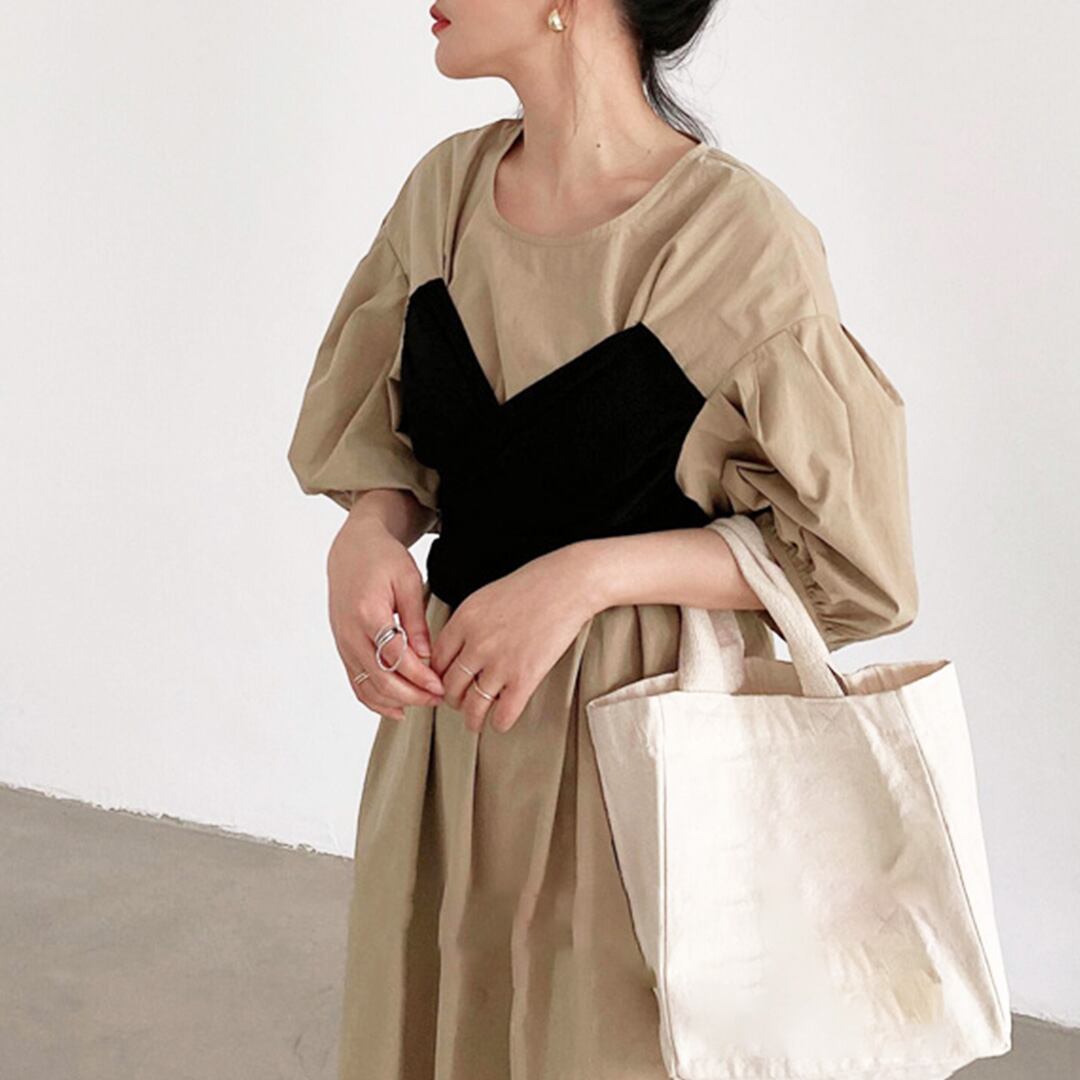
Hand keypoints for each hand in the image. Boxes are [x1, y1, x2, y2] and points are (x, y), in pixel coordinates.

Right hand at [327, 515, 445, 719]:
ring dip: (395, 701)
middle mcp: (350, 632)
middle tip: (437, 698)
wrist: (351, 549)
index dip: (419, 676)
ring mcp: (343, 642)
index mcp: (368, 612)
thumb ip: (416, 621)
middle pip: (380, 678)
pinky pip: (356, 682)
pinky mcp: (342, 647)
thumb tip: (427, 657)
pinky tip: (397, 707)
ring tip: (423, 702)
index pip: (394, 657)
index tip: (440, 686)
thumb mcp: (408, 581)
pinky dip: (375, 699)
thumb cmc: (382, 559)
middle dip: (411, 694)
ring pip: (366, 686)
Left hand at [429, 544, 600, 733]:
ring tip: (475, 721)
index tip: (446, 682)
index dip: (439, 677)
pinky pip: (503, 713)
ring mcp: (500, 662)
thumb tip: (459, 648)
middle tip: (460, 702)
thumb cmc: (533, 584)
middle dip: (453, 700)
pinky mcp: (525, 676)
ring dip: (472, 718)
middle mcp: (477, 643)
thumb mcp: (486, 596)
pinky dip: (499, 723)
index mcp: (464, 620)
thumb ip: (468, 623)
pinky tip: (501, 721)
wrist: (568, 584)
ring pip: (472, 705)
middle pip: (450, 686)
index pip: (436, 661)